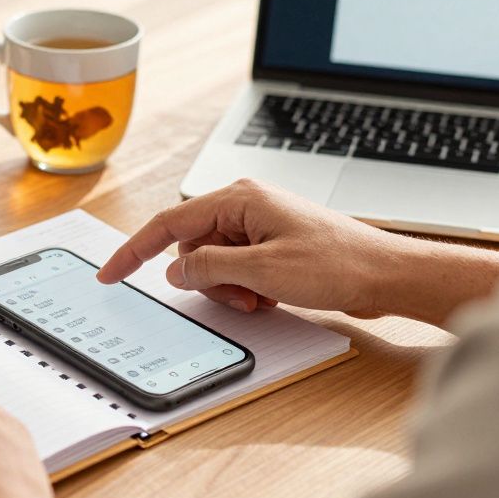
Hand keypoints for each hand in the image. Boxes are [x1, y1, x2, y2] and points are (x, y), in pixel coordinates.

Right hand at [96, 179, 498, 324]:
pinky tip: (273, 296)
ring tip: (263, 298)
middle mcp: (245, 206)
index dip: (135, 250)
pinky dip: (246, 288)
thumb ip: (210, 268)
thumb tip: (176, 269)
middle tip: (239, 297)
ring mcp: (260, 225)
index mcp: (239, 199)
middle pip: (192, 247)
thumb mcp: (263, 271)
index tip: (110, 274)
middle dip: (206, 279)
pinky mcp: (273, 245)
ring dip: (229, 288)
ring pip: (214, 262)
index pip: (169, 223)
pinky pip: (237, 269)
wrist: (388, 275)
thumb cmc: (338, 265)